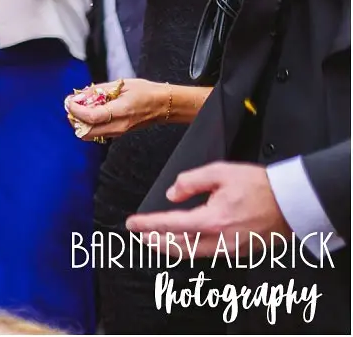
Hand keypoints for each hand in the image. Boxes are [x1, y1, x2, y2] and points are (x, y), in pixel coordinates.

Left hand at [64, 77, 167, 139]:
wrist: (163, 105)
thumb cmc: (145, 92)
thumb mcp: (121, 84)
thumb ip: (98, 90)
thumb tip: (79, 95)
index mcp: (120, 111)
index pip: (91, 117)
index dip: (76, 110)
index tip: (69, 101)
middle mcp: (118, 126)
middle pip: (86, 132)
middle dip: (74, 119)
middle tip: (72, 105)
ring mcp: (118, 132)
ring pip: (90, 135)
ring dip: (80, 122)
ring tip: (81, 107)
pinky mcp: (118, 133)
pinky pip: (98, 133)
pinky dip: (89, 124)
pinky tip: (91, 111)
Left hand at [125, 162, 292, 257]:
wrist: (294, 201)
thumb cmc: (259, 185)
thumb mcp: (220, 172)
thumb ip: (191, 181)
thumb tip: (172, 194)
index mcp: (213, 219)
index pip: (170, 225)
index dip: (148, 225)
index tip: (132, 224)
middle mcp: (221, 239)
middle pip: (179, 247)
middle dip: (156, 242)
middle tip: (140, 235)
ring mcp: (232, 249)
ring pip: (194, 253)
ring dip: (172, 248)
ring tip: (156, 239)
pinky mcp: (241, 251)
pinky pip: (209, 253)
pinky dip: (192, 249)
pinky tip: (185, 242)